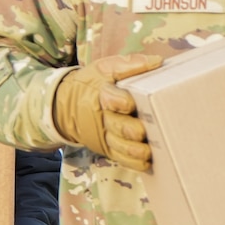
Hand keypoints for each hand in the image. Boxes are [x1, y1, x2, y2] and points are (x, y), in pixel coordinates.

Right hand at [52, 54, 161, 170]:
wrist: (68, 105)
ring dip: (131, 150)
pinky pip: (120, 157)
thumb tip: (156, 62)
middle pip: (115, 125)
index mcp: (100, 93)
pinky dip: (132, 162)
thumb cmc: (92, 84)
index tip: (129, 103)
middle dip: (128, 130)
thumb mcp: (104, 68)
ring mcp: (105, 134)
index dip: (118, 101)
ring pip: (118, 145)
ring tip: (146, 152)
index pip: (108, 97)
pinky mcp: (108, 147)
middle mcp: (102, 117)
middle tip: (141, 132)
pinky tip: (145, 162)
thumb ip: (129, 64)